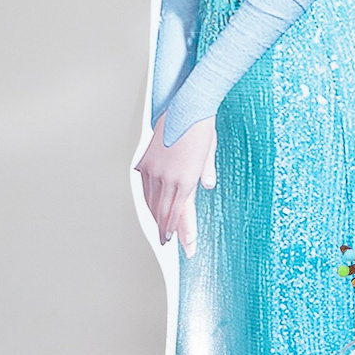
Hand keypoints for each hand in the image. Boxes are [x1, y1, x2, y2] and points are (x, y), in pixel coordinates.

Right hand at [137, 113, 217, 255]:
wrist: (186, 107)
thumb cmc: (201, 127)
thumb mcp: (209, 152)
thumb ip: (207, 171)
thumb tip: (207, 184)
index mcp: (185, 180)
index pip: (180, 215)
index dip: (181, 233)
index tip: (185, 248)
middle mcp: (167, 178)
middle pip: (164, 212)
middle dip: (167, 231)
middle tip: (167, 244)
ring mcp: (154, 170)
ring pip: (152, 201)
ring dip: (156, 217)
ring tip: (160, 229)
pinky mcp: (146, 161)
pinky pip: (145, 187)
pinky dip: (148, 199)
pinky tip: (151, 205)